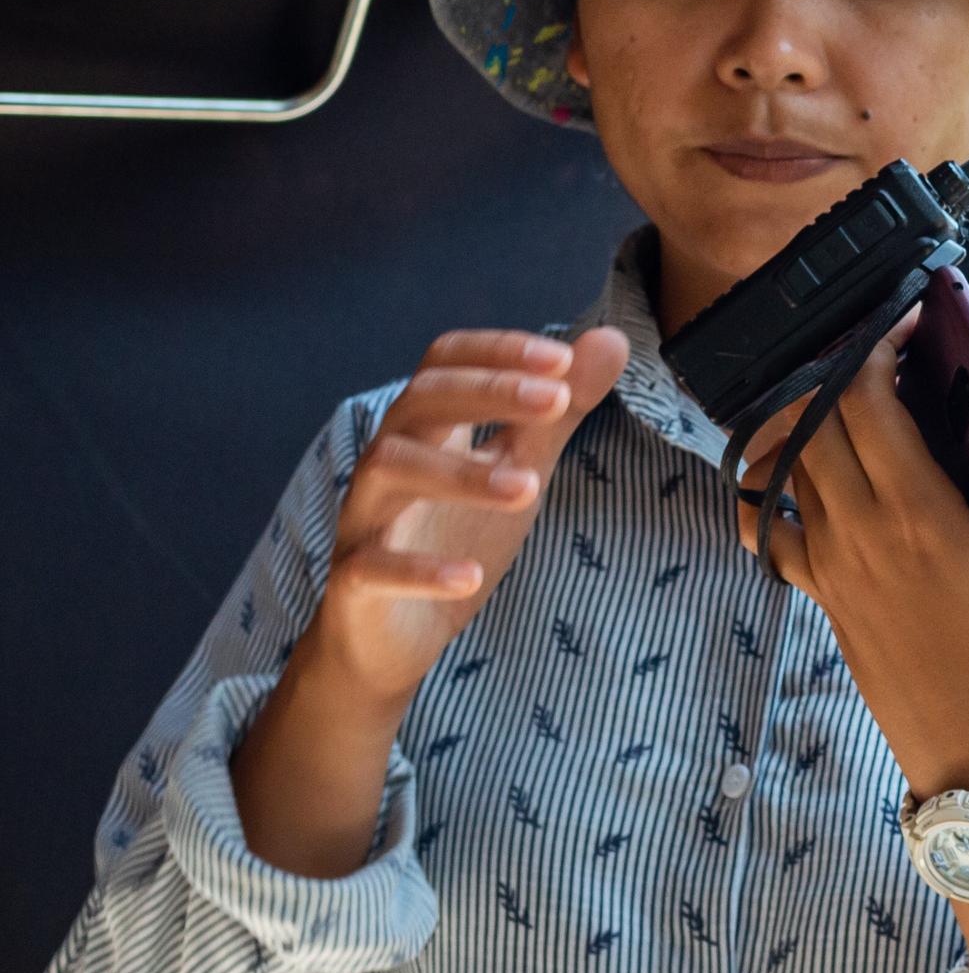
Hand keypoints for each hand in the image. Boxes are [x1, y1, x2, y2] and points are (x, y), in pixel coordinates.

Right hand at [233, 327, 628, 877]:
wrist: (395, 633)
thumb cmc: (456, 535)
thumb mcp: (519, 467)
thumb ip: (557, 412)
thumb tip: (609, 339)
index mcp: (427, 428)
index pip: (444, 361)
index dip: (497, 351)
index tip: (562, 358)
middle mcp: (388, 460)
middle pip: (418, 401)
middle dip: (487, 393)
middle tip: (555, 398)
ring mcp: (366, 518)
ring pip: (390, 470)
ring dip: (461, 474)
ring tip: (530, 486)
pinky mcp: (356, 581)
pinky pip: (374, 567)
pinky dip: (421, 570)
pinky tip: (471, 575)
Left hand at [739, 326, 968, 801]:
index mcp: (920, 514)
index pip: (863, 397)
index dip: (876, 344)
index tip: (907, 323)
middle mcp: (859, 530)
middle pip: (813, 415)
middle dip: (838, 367)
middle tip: (877, 350)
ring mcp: (829, 562)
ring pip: (784, 460)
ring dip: (806, 416)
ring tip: (845, 397)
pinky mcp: (819, 591)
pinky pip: (767, 523)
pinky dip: (768, 485)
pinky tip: (795, 469)